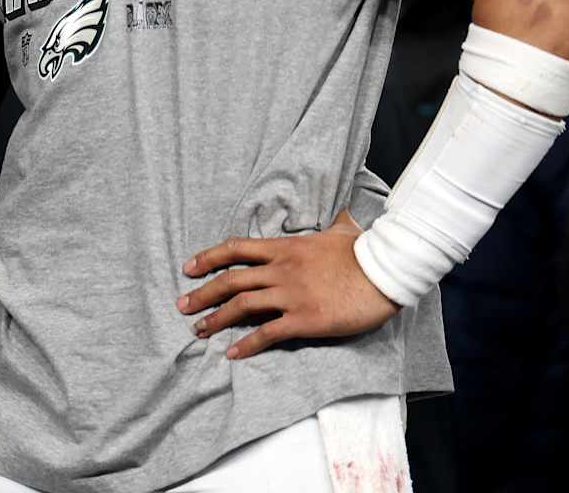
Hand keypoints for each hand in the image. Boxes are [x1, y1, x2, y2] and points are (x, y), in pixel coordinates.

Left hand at [176, 210, 399, 359]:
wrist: (386, 272)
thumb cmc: (365, 252)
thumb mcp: (342, 231)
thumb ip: (334, 224)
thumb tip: (341, 215)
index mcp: (285, 248)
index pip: (236, 248)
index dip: (208, 258)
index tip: (188, 267)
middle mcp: (281, 269)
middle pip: (231, 280)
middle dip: (203, 293)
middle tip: (182, 306)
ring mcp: (291, 294)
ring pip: (242, 305)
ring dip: (216, 319)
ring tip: (199, 330)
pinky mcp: (304, 319)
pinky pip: (268, 333)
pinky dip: (247, 344)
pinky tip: (233, 354)